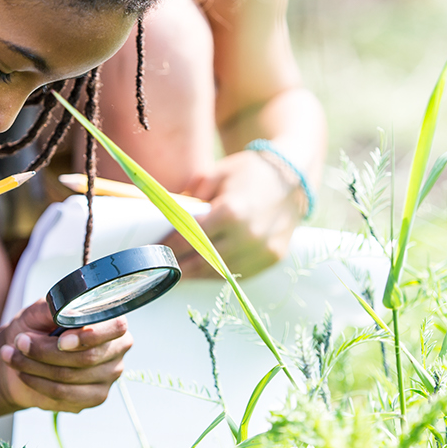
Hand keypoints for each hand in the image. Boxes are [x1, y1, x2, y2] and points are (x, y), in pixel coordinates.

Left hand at [0, 300, 131, 412]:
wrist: (21, 357)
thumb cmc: (35, 328)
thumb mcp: (39, 311)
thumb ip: (54, 307)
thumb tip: (65, 310)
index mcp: (111, 323)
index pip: (115, 329)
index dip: (88, 337)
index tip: (60, 341)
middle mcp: (115, 352)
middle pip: (88, 357)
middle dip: (46, 351)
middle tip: (19, 342)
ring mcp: (107, 378)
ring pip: (71, 377)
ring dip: (35, 366)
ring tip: (11, 356)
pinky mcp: (93, 398)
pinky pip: (63, 394)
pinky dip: (37, 383)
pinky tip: (24, 373)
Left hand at [163, 150, 304, 278]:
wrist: (293, 179)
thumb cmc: (250, 172)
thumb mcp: (216, 174)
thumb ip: (192, 196)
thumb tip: (170, 216)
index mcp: (232, 211)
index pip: (190, 237)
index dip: (168, 247)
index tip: (153, 251)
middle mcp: (249, 235)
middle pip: (202, 260)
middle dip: (177, 265)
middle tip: (159, 267)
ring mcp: (263, 250)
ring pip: (219, 272)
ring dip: (195, 274)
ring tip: (176, 272)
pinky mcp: (273, 259)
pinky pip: (238, 273)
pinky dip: (217, 274)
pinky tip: (202, 270)